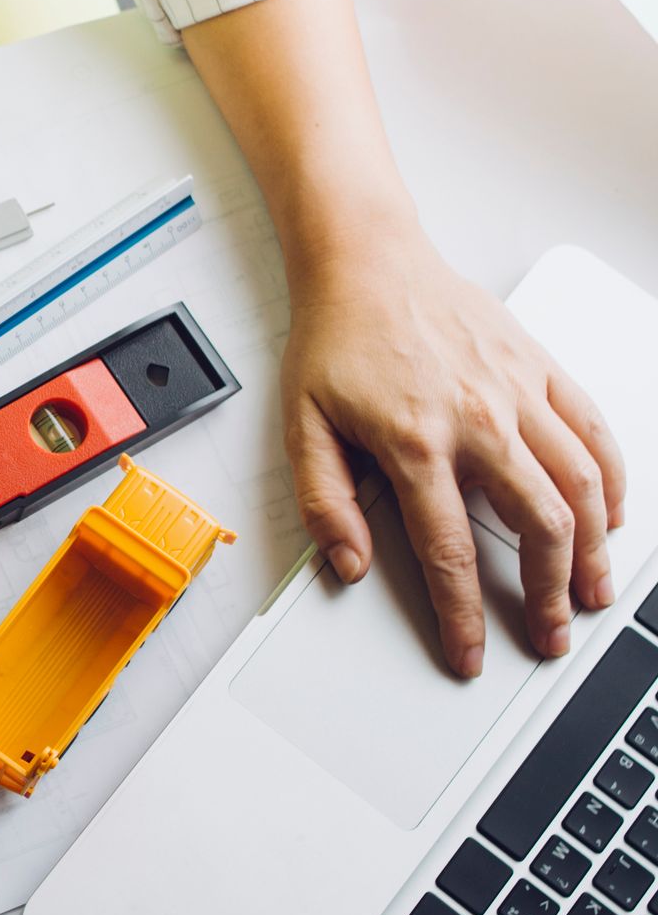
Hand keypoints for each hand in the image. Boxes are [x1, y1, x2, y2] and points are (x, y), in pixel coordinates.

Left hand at [281, 222, 625, 677]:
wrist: (368, 262)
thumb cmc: (337, 339)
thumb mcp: (303, 426)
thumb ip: (325, 502)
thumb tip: (350, 564)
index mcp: (415, 442)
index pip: (449, 552)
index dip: (465, 615)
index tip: (471, 652)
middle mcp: (478, 419)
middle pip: (537, 526)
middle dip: (550, 594)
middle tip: (552, 634)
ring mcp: (518, 392)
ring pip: (580, 484)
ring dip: (593, 547)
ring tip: (593, 590)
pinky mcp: (540, 368)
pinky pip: (591, 430)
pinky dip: (611, 478)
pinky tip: (611, 514)